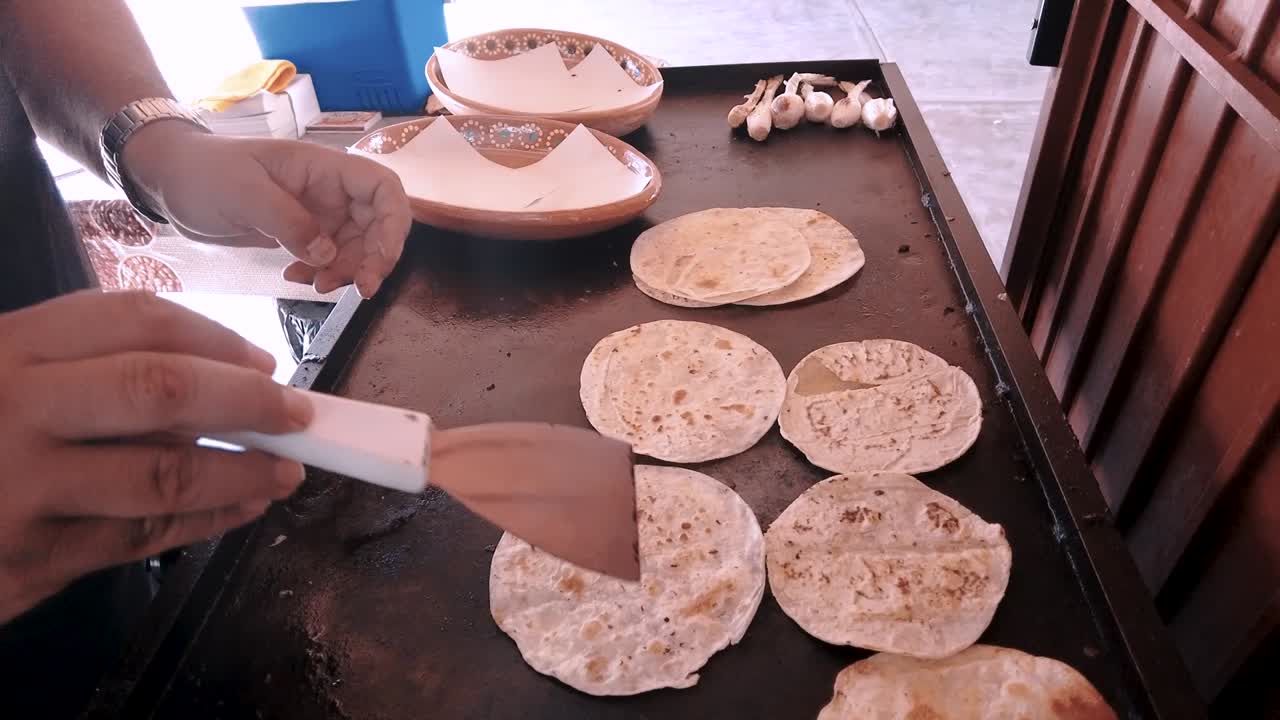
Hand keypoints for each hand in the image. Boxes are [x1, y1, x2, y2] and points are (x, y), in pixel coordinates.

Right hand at [0, 291, 314, 622]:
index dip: (215, 337)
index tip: (264, 358)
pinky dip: (204, 525)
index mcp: (7, 349)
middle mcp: (13, 412)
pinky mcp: (28, 562)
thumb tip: (218, 370)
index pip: (133, 319)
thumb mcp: (1, 376)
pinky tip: (240, 511)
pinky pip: (138, 542)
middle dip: (247, 400)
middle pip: (158, 389)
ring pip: (161, 477)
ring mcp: (20, 491)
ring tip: (286, 471)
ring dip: (241, 475)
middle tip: (299, 412)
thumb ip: (82, 366)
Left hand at [123, 122, 411, 297]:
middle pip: (378, 225)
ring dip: (346, 272)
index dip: (395, 225)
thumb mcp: (244, 193)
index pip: (384, 189)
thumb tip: (328, 256)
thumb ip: (289, 222)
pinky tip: (296, 279)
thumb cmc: (204, 173)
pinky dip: (322, 274)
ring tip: (314, 286)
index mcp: (324, 168)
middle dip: (371, 259)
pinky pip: (330, 259)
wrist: (170, 180)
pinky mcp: (303, 235)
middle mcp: (330, 191)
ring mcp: (319, 214)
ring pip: (357, 248)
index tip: (380, 262)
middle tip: (355, 289)